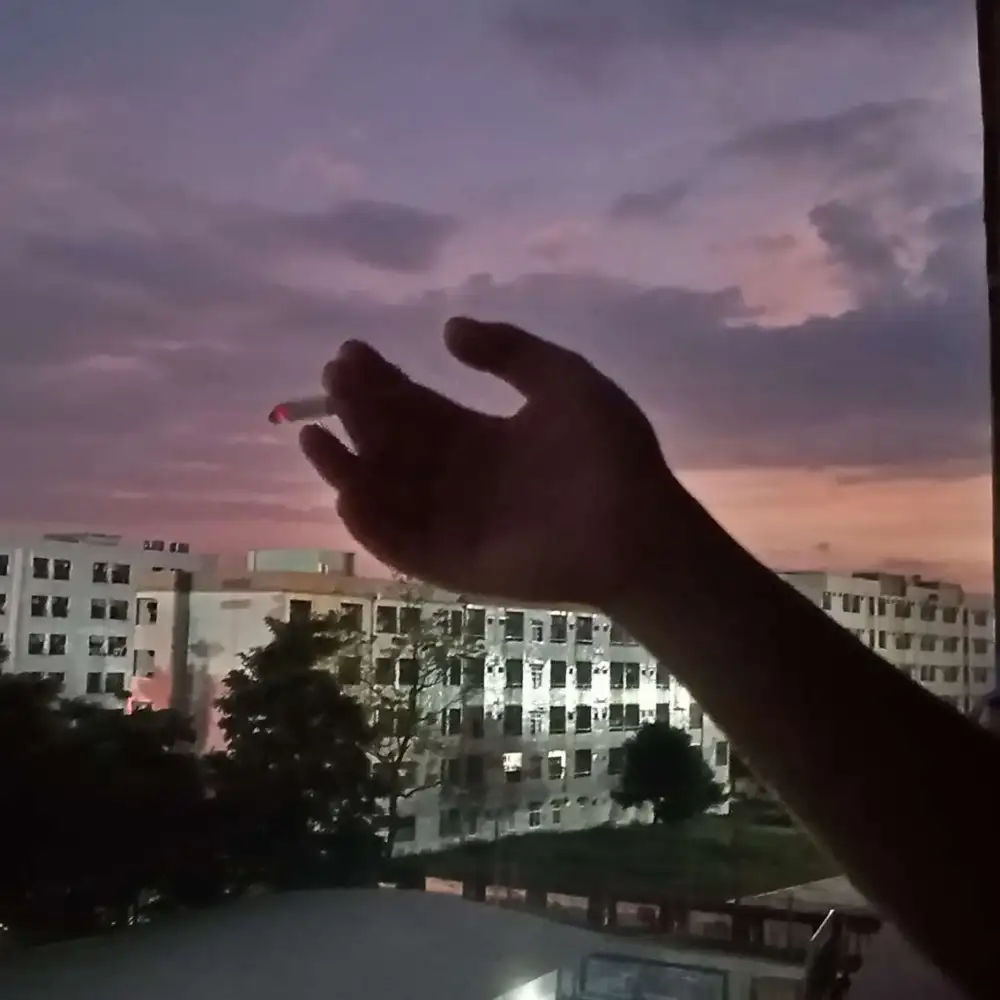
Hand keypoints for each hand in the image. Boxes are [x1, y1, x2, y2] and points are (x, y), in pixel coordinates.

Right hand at [300, 317, 696, 609]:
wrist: (640, 525)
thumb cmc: (610, 452)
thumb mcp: (565, 380)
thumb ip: (510, 351)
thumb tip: (449, 329)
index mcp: (481, 435)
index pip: (416, 406)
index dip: (381, 380)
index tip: (348, 353)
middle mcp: (458, 477)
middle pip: (393, 443)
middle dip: (359, 412)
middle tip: (333, 381)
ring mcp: (453, 522)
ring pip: (386, 493)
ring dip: (348, 467)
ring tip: (315, 437)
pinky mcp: (454, 564)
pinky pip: (402, 545)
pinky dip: (373, 524)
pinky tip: (348, 493)